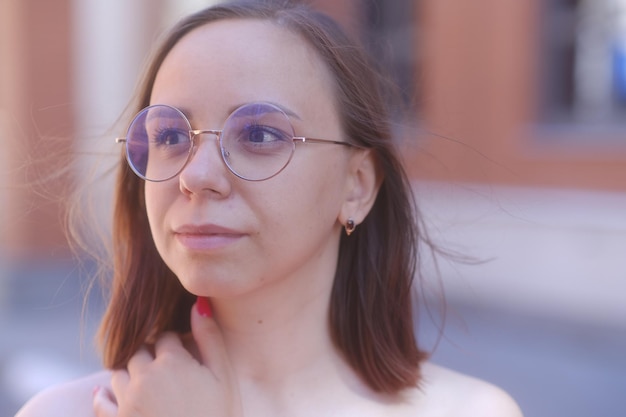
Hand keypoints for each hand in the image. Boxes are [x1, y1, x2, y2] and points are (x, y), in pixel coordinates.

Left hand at [93, 297, 241, 416]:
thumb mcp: (223, 376)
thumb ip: (209, 337)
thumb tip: (198, 303)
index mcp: (172, 361)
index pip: (165, 336)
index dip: (175, 344)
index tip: (183, 355)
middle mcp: (144, 376)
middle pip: (139, 350)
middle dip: (150, 355)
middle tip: (166, 371)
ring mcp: (127, 401)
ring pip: (119, 372)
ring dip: (130, 374)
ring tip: (148, 385)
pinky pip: (101, 401)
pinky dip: (105, 397)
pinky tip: (114, 398)